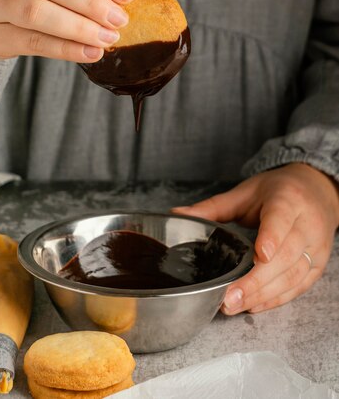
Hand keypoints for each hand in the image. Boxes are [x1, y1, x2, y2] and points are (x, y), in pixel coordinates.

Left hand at [173, 163, 338, 313]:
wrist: (317, 191)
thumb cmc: (279, 191)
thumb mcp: (246, 192)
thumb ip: (213, 206)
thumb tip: (177, 215)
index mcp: (288, 199)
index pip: (281, 218)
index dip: (272, 237)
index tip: (260, 254)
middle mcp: (307, 224)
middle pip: (287, 255)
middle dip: (257, 280)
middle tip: (230, 296)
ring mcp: (316, 247)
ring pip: (293, 275)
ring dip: (264, 294)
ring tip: (234, 305)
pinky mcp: (318, 265)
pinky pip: (299, 287)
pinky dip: (276, 299)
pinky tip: (253, 304)